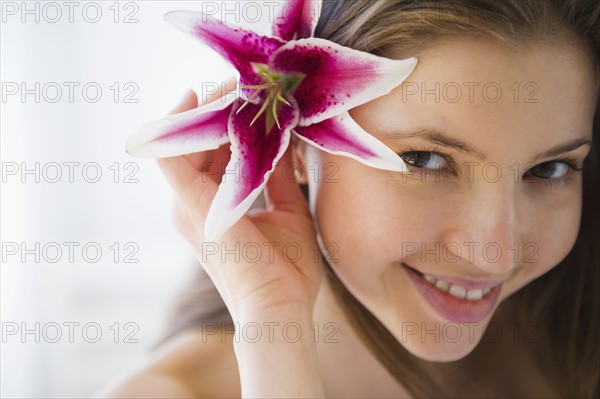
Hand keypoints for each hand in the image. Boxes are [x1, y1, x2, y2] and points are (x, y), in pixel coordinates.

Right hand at [157, 86, 324, 324]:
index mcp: (214, 207)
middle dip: (217, 109)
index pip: (213, 152)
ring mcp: (187, 206)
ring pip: (183, 142)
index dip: (229, 122)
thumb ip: (280, 177)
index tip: (251, 96)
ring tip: (233, 85)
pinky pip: (172, 154)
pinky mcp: (189, 205)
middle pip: (196, 143)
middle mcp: (192, 204)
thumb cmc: (285, 270)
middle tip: (243, 82)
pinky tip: (207, 100)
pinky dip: (183, 124)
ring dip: (205, 111)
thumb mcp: (288, 211)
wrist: (279, 308)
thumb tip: (286, 142)